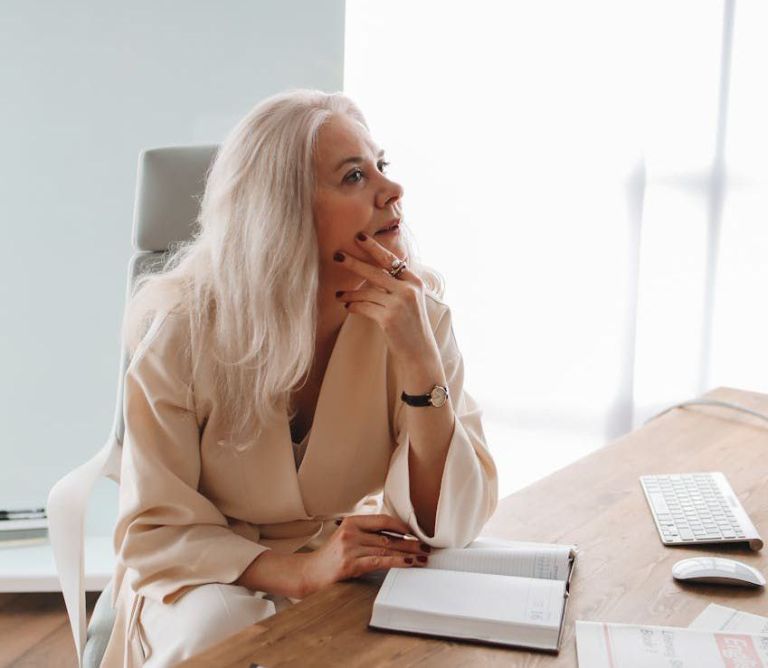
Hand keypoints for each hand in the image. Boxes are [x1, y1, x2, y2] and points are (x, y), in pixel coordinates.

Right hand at [299, 514, 430, 596]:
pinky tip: (408, 563)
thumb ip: (367, 535)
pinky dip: (396, 562)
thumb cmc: (331, 557)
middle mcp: (351, 532)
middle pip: (388, 537)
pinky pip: (379, 561)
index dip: (401, 527)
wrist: (309, 573)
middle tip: (426, 547)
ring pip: (386, 549)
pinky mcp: (350, 564)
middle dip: (410, 542)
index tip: (415, 533)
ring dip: (408, 554)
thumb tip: (396, 537)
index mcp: (352, 522)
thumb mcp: (347, 538)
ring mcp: (350, 548)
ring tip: (422, 557)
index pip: (382, 520)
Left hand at [333, 234, 438, 366]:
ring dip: (350, 292)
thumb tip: (372, 272)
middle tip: (337, 255)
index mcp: (415, 282)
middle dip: (354, 262)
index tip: (359, 237)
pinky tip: (347, 306)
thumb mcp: (411, 301)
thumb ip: (397, 285)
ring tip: (339, 294)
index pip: (392, 260)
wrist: (420, 353)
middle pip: (376, 271)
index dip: (375, 248)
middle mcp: (408, 290)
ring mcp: (398, 304)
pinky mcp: (388, 318)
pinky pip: (364, 307)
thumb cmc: (412, 327)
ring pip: (367, 291)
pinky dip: (353, 305)